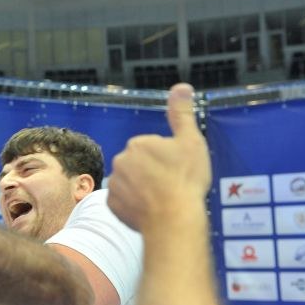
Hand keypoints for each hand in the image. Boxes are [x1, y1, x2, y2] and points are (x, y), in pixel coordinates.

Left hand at [106, 83, 211, 233]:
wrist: (174, 218)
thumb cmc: (185, 179)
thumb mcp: (191, 142)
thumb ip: (182, 113)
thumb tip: (181, 86)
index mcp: (138, 144)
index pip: (153, 149)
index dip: (168, 160)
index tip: (177, 171)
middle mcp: (120, 161)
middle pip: (140, 165)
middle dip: (153, 173)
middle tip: (171, 186)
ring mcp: (114, 184)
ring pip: (131, 184)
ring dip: (143, 190)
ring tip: (162, 200)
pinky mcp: (113, 205)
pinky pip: (124, 202)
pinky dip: (135, 206)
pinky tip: (150, 211)